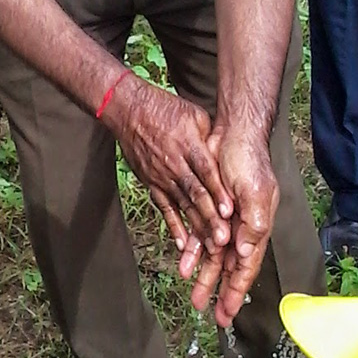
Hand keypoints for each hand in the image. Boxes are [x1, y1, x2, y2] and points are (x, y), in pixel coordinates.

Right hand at [104, 75, 233, 255]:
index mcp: (189, 145)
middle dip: (210, 219)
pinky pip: (164, 208)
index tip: (229, 211)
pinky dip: (174, 226)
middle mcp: (175, 164)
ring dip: (197, 228)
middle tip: (223, 240)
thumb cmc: (164, 109)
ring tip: (209, 248)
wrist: (128, 110)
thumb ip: (210, 139)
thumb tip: (226, 159)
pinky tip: (183, 244)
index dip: (218, 192)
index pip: (206, 173)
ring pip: (183, 206)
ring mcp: (162, 176)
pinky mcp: (152, 183)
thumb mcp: (194, 115)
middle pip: (196, 195)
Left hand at [184, 125, 278, 327]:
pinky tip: (185, 264)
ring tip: (193, 297)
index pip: (246, 267)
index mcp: (256, 228)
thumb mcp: (254, 192)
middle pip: (229, 267)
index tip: (228, 313)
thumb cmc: (248, 162)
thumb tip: (245, 254)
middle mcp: (242, 228)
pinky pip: (200, 236)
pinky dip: (193, 251)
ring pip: (213, 256)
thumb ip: (254, 224)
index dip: (237, 291)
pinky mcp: (210, 209)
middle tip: (210, 316)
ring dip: (204, 276)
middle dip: (220, 292)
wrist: (231, 134)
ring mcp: (226, 220)